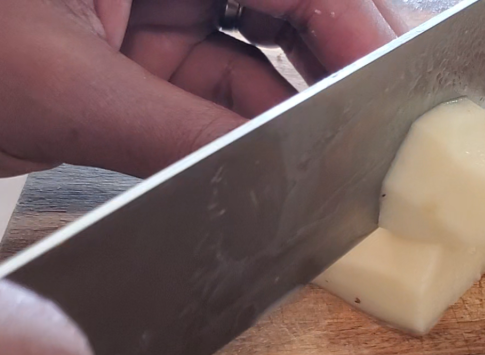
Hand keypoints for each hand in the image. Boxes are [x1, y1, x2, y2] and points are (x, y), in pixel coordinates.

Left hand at [0, 0, 405, 177]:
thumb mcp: (61, 92)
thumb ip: (184, 137)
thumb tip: (280, 179)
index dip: (355, 25)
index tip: (396, 87)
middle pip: (287, 6)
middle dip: (330, 72)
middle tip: (379, 135)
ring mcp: (151, 2)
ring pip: (256, 49)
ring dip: (289, 110)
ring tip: (330, 163)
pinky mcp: (138, 48)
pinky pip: (216, 85)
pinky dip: (242, 128)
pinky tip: (270, 166)